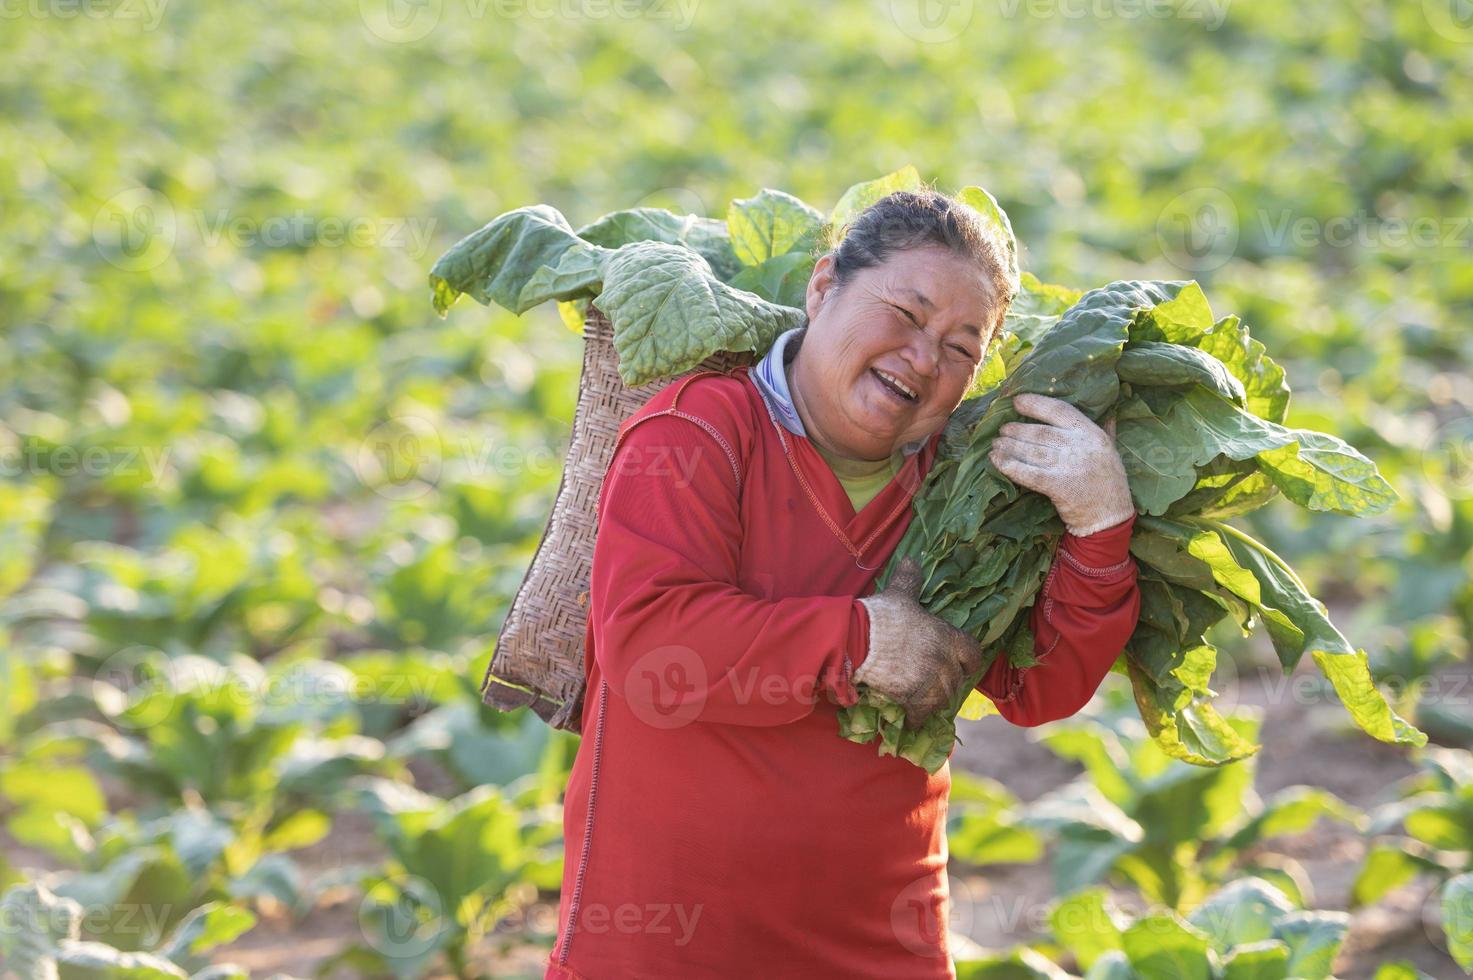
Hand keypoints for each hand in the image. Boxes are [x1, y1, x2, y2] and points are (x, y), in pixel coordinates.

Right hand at [855, 557, 984, 728]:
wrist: (860, 639)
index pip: (973, 654)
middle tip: (933, 681)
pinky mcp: (915, 698)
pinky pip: (923, 714)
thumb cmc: (882, 616)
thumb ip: (910, 580)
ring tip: (922, 697)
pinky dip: (918, 718)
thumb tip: (910, 560)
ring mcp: (931, 681)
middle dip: (947, 681)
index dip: (966, 660)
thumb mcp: (900, 595)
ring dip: (934, 700)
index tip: (959, 664)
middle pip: (957, 679)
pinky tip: (912, 719)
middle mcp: (945, 660)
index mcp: (947, 636)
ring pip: (942, 698)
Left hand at [988, 393, 1133, 536]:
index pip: (1059, 410)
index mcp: (1092, 434)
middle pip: (1039, 432)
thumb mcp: (1111, 450)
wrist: (1110, 517)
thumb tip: (1107, 411)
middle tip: (1003, 431)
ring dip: (1009, 446)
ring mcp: (1068, 466)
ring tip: (996, 444)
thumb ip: (1106, 429)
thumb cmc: (1109, 482)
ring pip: (1030, 451)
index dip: (1035, 403)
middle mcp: (1080, 446)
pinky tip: (996, 460)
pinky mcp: (1057, 486)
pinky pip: (1027, 473)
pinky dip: (1009, 465)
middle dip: (1017, 430)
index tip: (1017, 401)